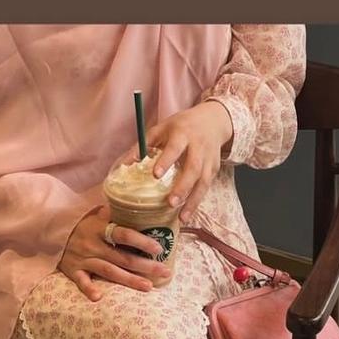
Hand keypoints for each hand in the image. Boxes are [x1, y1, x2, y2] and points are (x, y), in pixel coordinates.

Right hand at [59, 206, 170, 300]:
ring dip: (129, 280)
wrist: (50, 229)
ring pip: (109, 272)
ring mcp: (83, 259)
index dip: (142, 242)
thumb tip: (141, 207)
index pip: (124, 234)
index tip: (159, 248)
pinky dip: (88, 289)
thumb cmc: (79, 222)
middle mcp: (93, 244)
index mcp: (100, 228)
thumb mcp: (95, 213)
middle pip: (123, 257)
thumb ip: (115, 213)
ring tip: (148, 287)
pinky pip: (81, 281)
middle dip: (146, 266)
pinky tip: (98, 297)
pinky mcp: (72, 270)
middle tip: (165, 272)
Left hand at [142, 101, 232, 223]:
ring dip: (193, 201)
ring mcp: (209, 159)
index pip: (174, 148)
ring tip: (182, 218)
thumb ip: (144, 145)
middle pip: (193, 168)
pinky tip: (187, 214)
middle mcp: (198, 146)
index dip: (166, 161)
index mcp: (182, 134)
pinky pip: (206, 188)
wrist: (212, 120)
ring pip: (203, 182)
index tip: (156, 175)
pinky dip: (197, 202)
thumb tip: (124, 165)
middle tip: (171, 203)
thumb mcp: (162, 129)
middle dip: (183, 187)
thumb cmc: (181, 126)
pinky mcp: (214, 170)